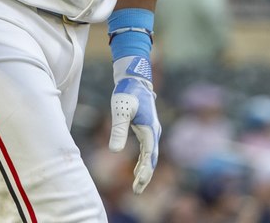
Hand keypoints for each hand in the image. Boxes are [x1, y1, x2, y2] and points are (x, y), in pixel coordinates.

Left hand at [109, 55, 160, 193]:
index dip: (144, 171)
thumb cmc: (127, 92)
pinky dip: (144, 161)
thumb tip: (114, 151)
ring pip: (150, 155)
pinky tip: (137, 170)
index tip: (138, 184)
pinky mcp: (147, 128)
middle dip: (145, 175)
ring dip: (145, 170)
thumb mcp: (120, 110)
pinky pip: (147, 150)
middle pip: (152, 158)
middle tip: (137, 191)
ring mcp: (152, 130)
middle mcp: (154, 131)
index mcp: (150, 129)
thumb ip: (118, 130)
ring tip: (137, 185)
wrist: (135, 78)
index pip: (149, 155)